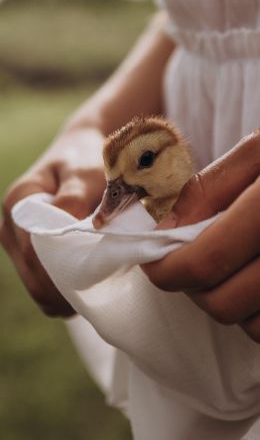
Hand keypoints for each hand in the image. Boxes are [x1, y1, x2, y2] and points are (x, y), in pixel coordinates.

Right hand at [0, 127, 105, 316]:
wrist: (83, 148)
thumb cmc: (87, 157)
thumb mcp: (86, 172)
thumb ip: (75, 201)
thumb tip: (70, 236)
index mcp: (19, 203)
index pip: (35, 253)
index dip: (65, 272)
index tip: (100, 277)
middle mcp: (11, 226)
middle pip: (34, 276)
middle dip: (68, 289)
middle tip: (107, 287)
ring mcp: (18, 242)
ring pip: (38, 286)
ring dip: (68, 292)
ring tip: (101, 284)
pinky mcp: (31, 253)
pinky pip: (44, 284)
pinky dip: (66, 291)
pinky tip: (90, 282)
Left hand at [143, 130, 259, 342]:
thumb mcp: (257, 154)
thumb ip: (208, 190)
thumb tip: (163, 234)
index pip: (209, 258)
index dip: (169, 270)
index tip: (155, 265)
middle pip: (225, 301)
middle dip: (196, 288)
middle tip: (194, 267)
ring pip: (253, 326)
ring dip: (232, 305)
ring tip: (236, 269)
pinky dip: (259, 318)